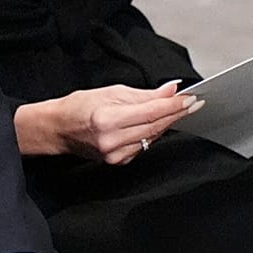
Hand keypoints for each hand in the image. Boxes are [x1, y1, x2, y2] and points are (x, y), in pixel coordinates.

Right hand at [14, 82, 203, 163]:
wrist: (59, 128)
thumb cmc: (79, 106)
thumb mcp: (111, 92)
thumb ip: (144, 95)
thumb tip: (170, 91)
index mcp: (108, 120)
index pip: (152, 112)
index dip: (174, 105)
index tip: (191, 98)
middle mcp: (112, 140)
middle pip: (156, 126)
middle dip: (176, 113)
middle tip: (193, 102)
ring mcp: (116, 154)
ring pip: (152, 137)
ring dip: (166, 123)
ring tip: (176, 109)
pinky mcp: (119, 161)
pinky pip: (144, 146)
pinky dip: (151, 133)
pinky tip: (154, 123)